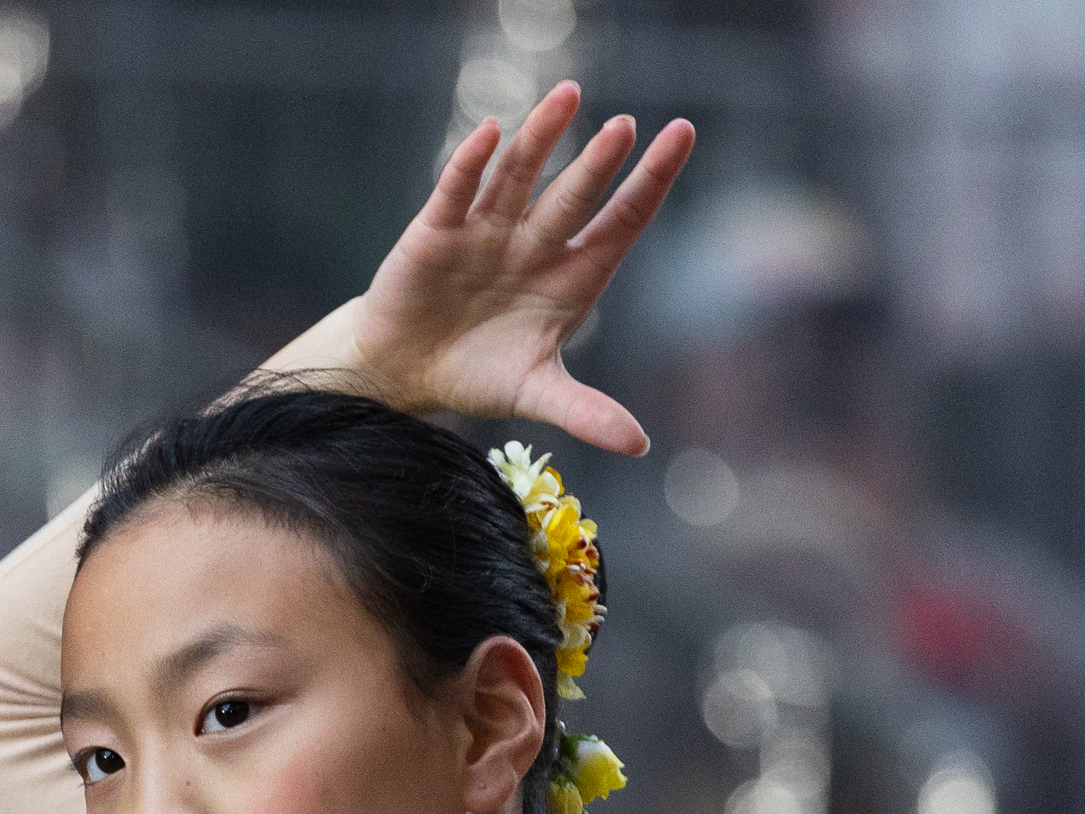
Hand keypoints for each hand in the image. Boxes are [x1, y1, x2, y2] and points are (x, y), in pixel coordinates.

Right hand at [284, 82, 693, 455]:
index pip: (621, 220)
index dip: (651, 181)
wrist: (402, 373)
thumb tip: (639, 445)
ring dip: (541, 138)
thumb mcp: (535, 394)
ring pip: (520, 177)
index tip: (682, 134)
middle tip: (626, 127)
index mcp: (570, 275)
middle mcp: (534, 243)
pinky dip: (473, 163)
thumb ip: (585, 412)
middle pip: (573, 196)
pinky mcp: (438, 231)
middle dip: (597, 163)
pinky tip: (492, 134)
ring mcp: (487, 232)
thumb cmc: (477, 375)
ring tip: (567, 97)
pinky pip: (459, 190)